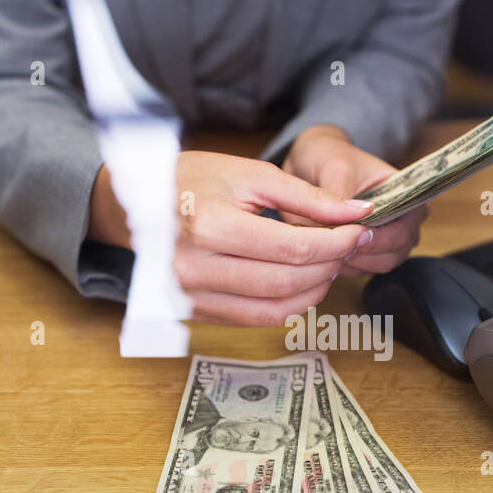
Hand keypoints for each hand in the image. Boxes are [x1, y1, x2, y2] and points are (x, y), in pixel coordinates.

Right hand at [88, 152, 374, 324]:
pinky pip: (256, 319)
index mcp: (209, 226)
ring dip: (315, 289)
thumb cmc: (190, 180)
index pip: (291, 248)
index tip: (360, 229)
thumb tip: (358, 212)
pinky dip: (290, 304)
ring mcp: (193, 297)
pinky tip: (303, 280)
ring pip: (276, 309)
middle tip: (350, 244)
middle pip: (287, 282)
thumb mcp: (248, 173)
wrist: (132, 205)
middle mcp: (197, 269)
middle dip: (330, 265)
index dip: (336, 243)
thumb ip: (307, 196)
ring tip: (330, 262)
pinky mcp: (196, 313)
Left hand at [282, 124, 427, 276]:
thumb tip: (345, 221)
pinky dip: (342, 265)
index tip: (353, 235)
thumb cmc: (330, 157)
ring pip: (378, 265)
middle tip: (332, 243)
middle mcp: (403, 221)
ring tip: (324, 243)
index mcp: (407, 195)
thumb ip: (340, 194)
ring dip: (352, 260)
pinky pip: (360, 269)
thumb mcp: (334, 167)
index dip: (381, 238)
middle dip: (364, 252)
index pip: (406, 227)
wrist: (310, 164)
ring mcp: (387, 240)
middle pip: (395, 252)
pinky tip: (323, 249)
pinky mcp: (367, 253)